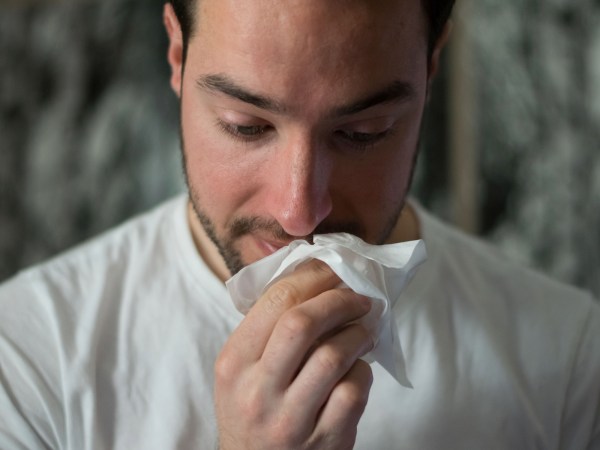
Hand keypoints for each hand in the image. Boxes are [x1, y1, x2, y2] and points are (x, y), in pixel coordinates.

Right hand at [215, 259, 373, 449]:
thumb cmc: (252, 409)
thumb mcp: (240, 369)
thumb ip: (268, 328)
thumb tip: (316, 278)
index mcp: (234, 363)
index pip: (275, 301)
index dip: (313, 277)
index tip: (333, 271)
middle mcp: (257, 391)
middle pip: (302, 323)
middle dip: (339, 300)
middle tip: (358, 297)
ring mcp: (290, 419)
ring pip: (333, 356)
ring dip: (357, 334)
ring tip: (363, 329)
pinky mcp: (324, 440)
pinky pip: (354, 391)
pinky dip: (362, 371)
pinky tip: (357, 368)